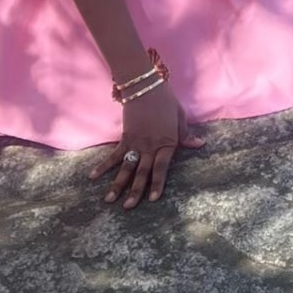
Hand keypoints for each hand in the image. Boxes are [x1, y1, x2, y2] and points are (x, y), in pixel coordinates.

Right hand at [90, 83, 205, 210]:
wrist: (145, 85)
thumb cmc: (166, 100)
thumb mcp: (180, 117)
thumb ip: (185, 134)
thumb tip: (200, 145)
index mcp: (167, 142)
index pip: (162, 167)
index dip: (157, 183)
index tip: (153, 199)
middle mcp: (150, 145)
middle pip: (142, 172)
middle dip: (135, 191)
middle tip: (128, 208)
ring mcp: (136, 142)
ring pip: (126, 168)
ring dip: (118, 184)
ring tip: (110, 200)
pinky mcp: (125, 136)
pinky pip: (114, 154)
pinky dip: (104, 166)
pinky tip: (93, 176)